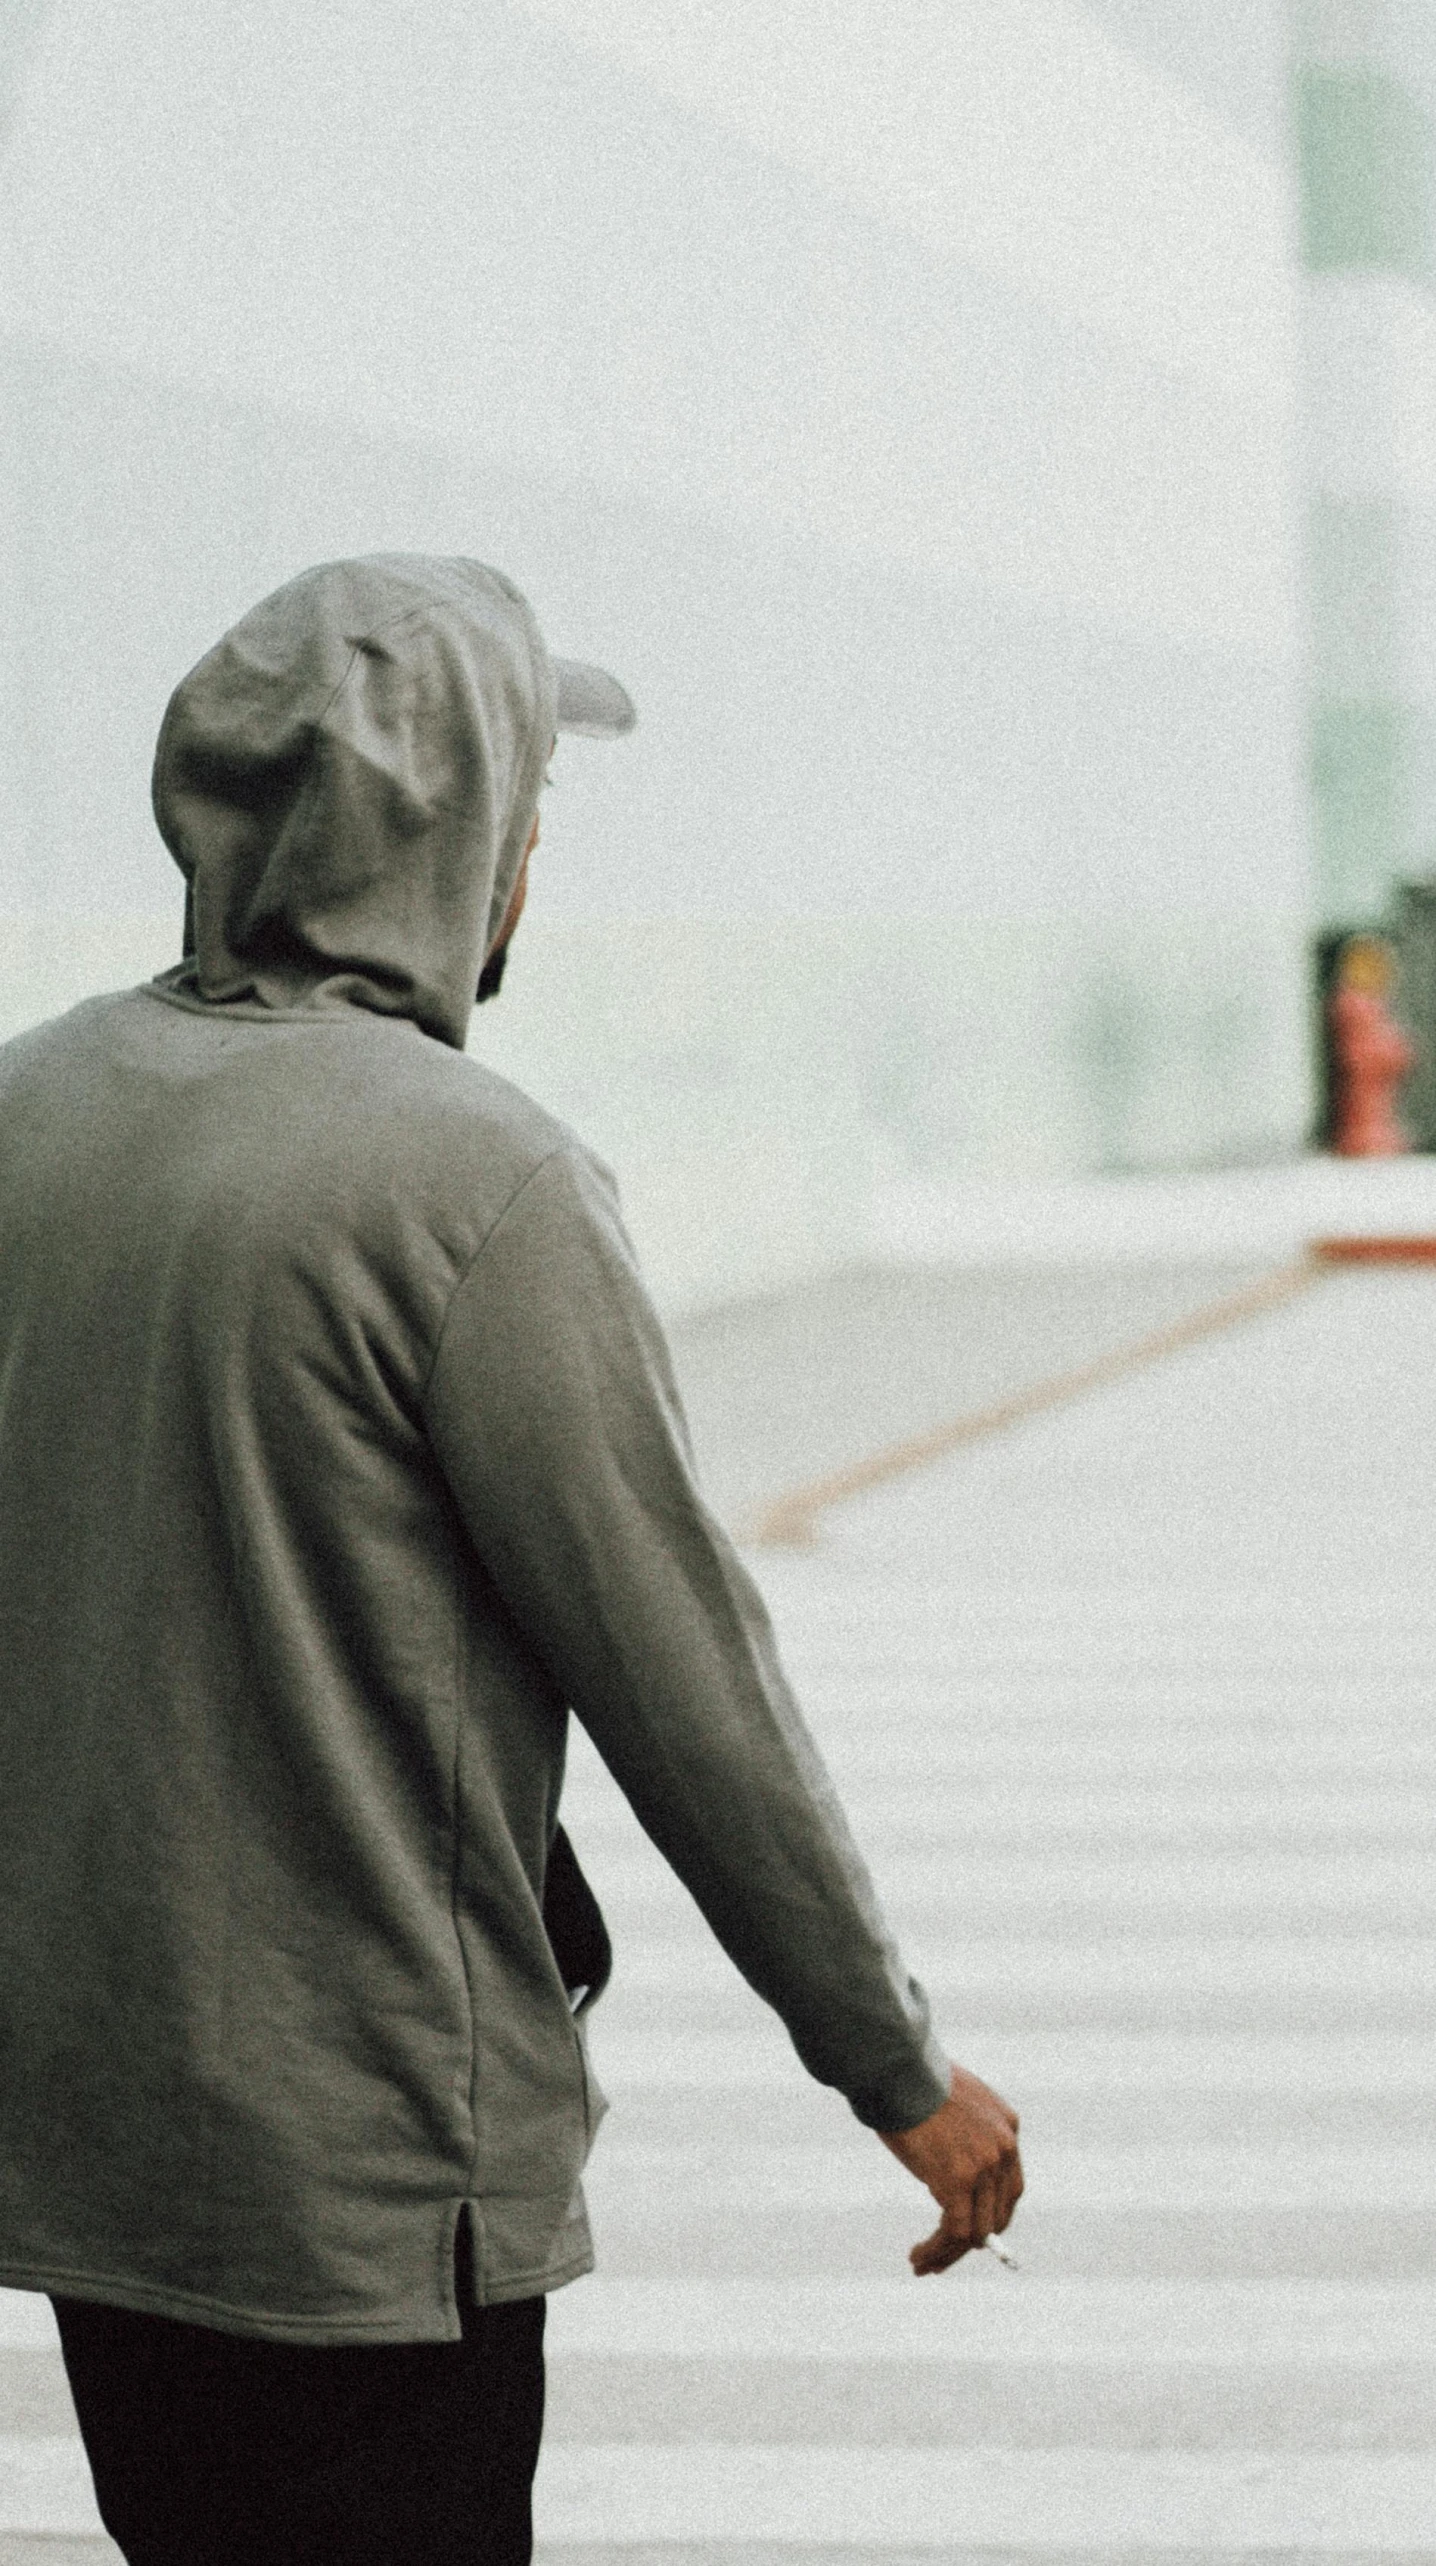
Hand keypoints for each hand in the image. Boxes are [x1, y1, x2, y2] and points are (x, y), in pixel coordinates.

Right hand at [878, 2063, 1022, 2275]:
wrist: (896, 2068)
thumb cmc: (911, 2080)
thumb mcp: (953, 2103)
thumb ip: (964, 2135)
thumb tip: (948, 2175)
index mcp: (1008, 2125)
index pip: (1008, 2186)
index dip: (989, 2215)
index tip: (969, 2232)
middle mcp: (1004, 2147)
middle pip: (998, 2213)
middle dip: (973, 2241)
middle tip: (945, 2255)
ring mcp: (984, 2165)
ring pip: (977, 2231)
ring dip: (950, 2254)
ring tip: (924, 2264)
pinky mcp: (957, 2181)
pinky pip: (954, 2232)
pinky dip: (938, 2251)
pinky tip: (919, 2257)